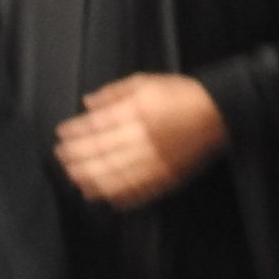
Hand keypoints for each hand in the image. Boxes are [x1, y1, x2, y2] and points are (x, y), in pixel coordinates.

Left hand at [55, 73, 227, 208]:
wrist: (218, 111)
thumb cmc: (180, 94)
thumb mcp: (145, 82)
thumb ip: (113, 93)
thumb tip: (87, 103)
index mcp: (136, 112)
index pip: (96, 126)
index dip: (75, 132)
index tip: (61, 135)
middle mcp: (143, 138)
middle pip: (101, 153)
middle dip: (76, 157)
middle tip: (60, 158)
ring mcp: (155, 160)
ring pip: (115, 176)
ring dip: (91, 179)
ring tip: (75, 179)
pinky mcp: (167, 176)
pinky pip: (138, 190)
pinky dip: (118, 195)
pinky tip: (103, 195)